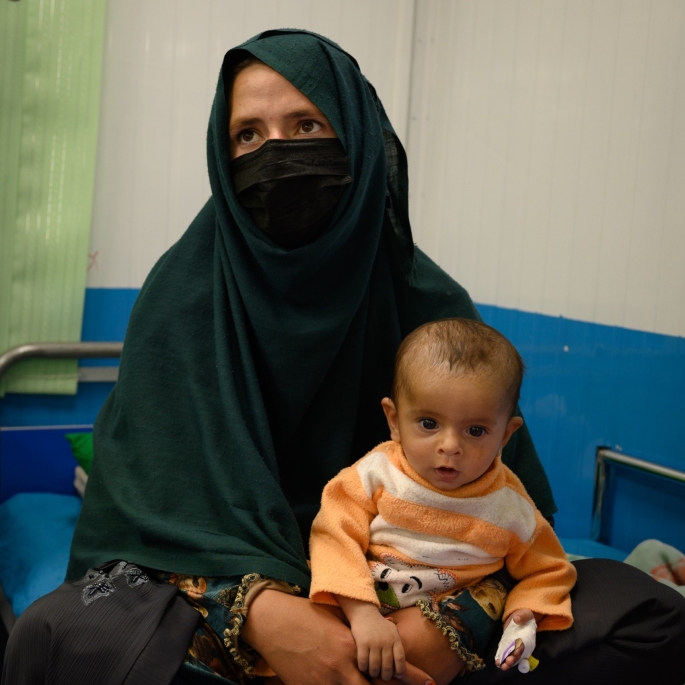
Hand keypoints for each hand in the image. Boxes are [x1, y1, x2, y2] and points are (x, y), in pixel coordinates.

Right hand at [241, 590, 432, 684]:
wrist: (272, 621)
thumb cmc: (306, 616)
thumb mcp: (338, 623)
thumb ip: (356, 640)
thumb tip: (374, 651)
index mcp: (351, 648)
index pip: (387, 670)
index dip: (411, 677)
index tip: (430, 682)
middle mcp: (341, 670)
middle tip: (403, 683)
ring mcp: (324, 684)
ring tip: (370, 682)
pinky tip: (340, 683)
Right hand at [338, 597, 404, 680]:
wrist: (365, 612)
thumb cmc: (380, 624)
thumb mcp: (392, 630)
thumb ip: (397, 644)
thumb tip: (401, 662)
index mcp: (395, 638)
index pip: (400, 659)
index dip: (400, 670)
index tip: (397, 675)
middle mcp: (385, 641)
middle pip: (387, 666)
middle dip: (385, 675)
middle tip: (383, 676)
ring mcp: (374, 642)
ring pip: (375, 666)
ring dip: (374, 673)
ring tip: (373, 672)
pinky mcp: (362, 643)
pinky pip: (363, 662)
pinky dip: (363, 667)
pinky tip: (363, 667)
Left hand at [496, 609, 537, 671]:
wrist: (519, 614)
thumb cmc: (525, 614)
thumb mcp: (526, 613)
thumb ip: (522, 616)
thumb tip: (516, 619)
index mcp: (527, 638)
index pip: (523, 646)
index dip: (519, 650)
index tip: (515, 653)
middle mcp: (521, 644)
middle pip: (517, 654)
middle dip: (512, 659)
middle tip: (506, 664)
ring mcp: (513, 644)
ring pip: (510, 655)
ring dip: (506, 661)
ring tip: (501, 666)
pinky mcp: (507, 642)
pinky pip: (504, 650)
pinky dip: (501, 656)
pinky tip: (497, 662)